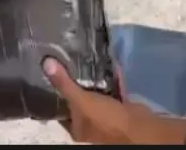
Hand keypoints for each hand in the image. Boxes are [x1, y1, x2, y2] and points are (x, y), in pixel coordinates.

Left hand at [43, 58, 185, 144]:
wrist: (140, 128)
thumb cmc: (106, 120)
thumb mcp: (81, 101)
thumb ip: (64, 84)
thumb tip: (45, 63)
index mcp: (77, 128)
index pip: (60, 108)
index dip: (56, 91)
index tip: (52, 71)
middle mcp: (90, 125)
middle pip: (78, 100)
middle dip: (76, 82)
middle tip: (68, 59)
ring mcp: (106, 116)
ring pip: (95, 94)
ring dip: (92, 79)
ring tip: (84, 58)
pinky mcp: (120, 108)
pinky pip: (111, 90)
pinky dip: (110, 79)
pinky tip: (106, 63)